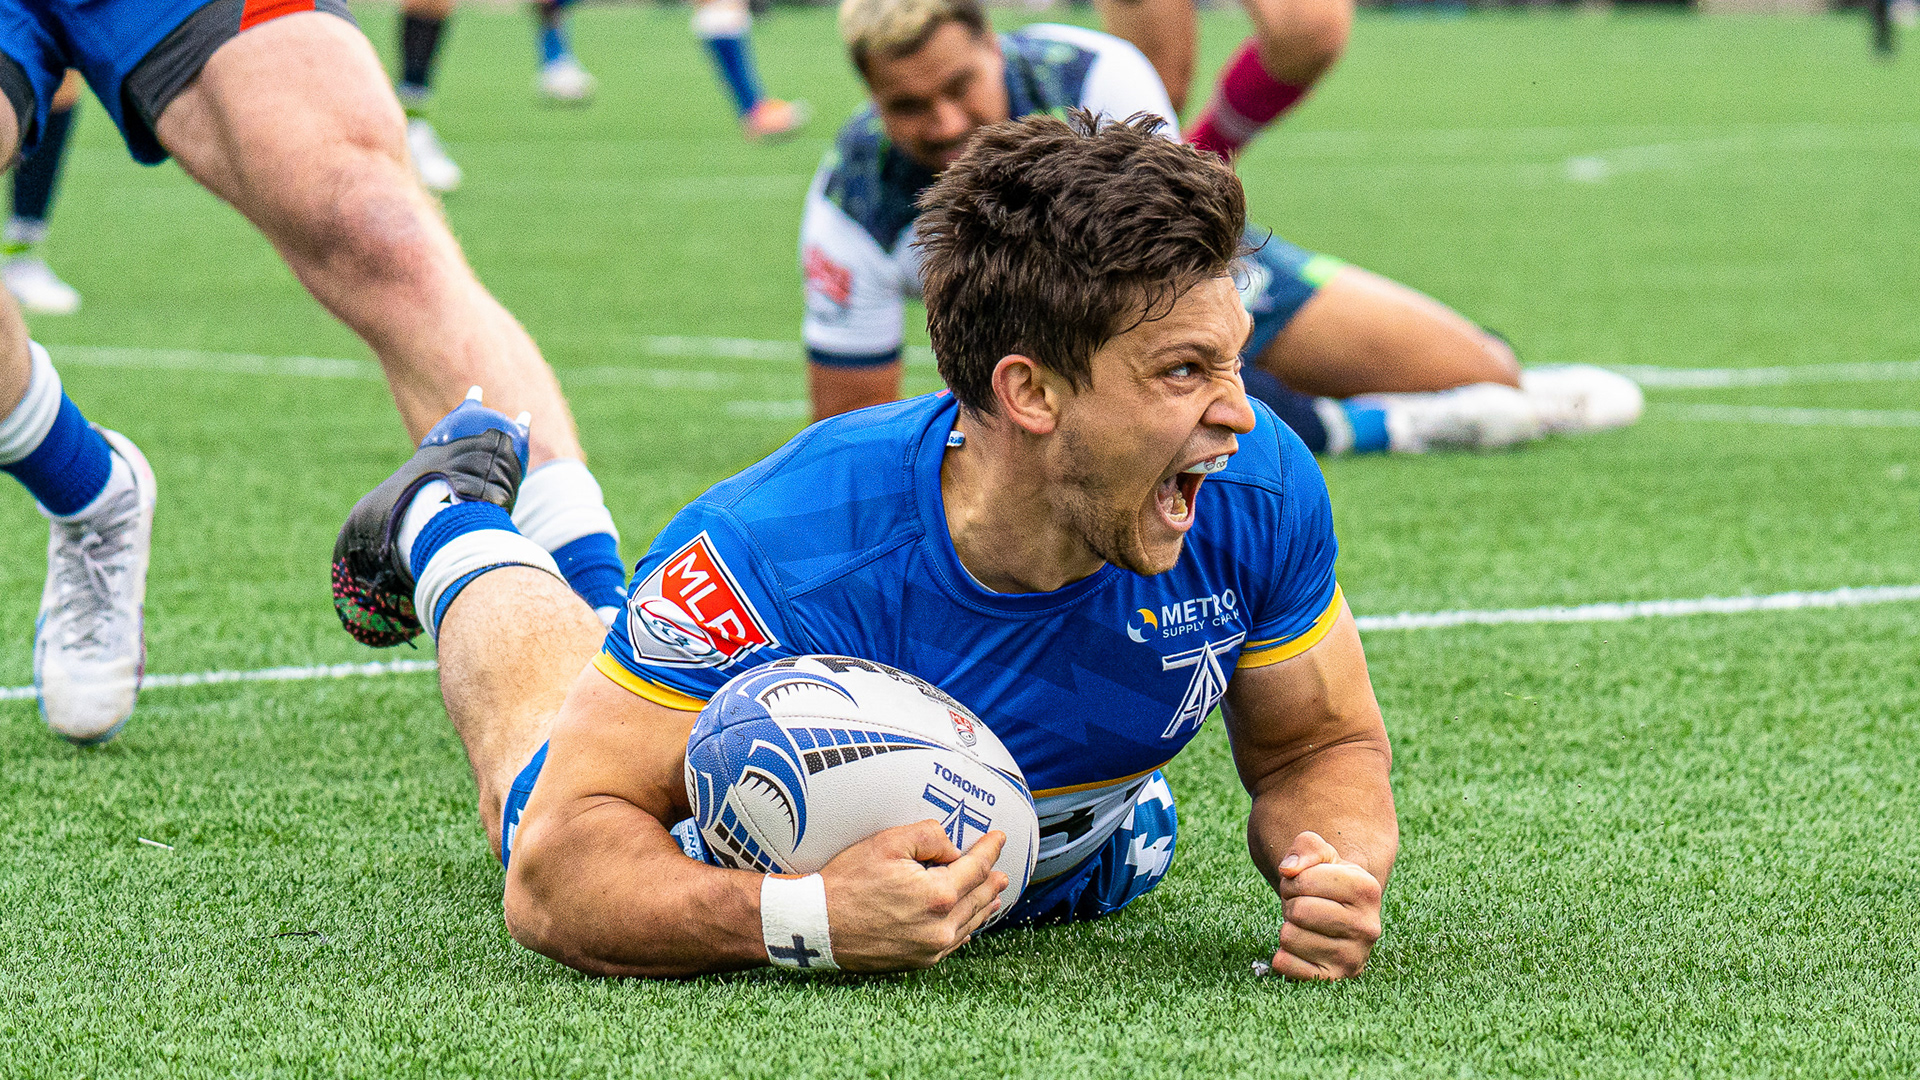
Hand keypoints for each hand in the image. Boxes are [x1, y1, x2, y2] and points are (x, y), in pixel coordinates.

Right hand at [817, 821, 1009, 972]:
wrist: (817, 925)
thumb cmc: (847, 882)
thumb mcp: (887, 843)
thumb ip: (929, 836)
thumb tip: (953, 849)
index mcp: (937, 896)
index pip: (975, 868)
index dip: (989, 850)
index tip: (999, 838)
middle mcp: (940, 927)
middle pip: (977, 898)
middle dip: (991, 881)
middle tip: (1002, 871)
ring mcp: (930, 948)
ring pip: (968, 923)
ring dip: (983, 906)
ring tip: (994, 895)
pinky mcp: (917, 961)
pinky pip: (952, 944)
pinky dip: (964, 929)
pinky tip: (968, 925)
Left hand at [1269, 830, 1381, 979]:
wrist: (1340, 917)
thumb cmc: (1327, 882)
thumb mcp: (1322, 855)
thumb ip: (1306, 847)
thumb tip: (1289, 870)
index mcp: (1367, 890)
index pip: (1304, 880)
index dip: (1294, 879)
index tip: (1305, 884)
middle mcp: (1368, 927)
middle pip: (1298, 910)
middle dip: (1291, 903)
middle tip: (1304, 906)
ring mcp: (1354, 958)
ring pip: (1289, 937)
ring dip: (1288, 928)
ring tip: (1306, 926)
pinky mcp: (1334, 980)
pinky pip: (1286, 965)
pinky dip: (1284, 955)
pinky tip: (1303, 948)